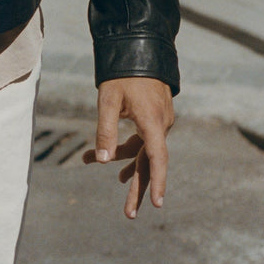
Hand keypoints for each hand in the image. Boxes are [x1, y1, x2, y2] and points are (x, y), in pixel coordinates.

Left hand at [83, 76, 173, 219]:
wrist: (140, 48)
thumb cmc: (122, 74)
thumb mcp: (108, 100)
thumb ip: (106, 130)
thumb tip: (103, 161)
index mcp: (153, 122)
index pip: (157, 159)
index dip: (156, 182)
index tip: (156, 203)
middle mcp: (161, 125)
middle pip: (150, 163)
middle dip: (138, 188)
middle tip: (129, 215)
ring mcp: (160, 121)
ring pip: (144, 151)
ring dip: (125, 163)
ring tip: (102, 172)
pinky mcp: (155, 117)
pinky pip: (144, 140)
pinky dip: (129, 150)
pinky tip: (115, 160)